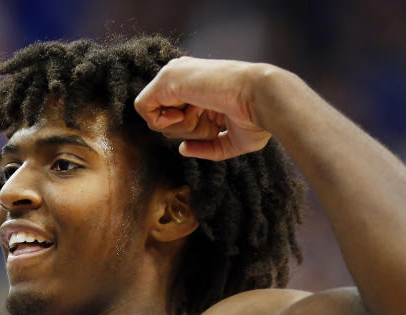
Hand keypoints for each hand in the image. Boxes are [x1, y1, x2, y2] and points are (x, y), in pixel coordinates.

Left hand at [134, 57, 271, 161]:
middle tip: (210, 121)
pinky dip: (161, 121)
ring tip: (204, 113)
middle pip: (163, 116)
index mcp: (199, 85)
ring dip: (179, 128)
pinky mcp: (166, 78)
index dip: (190, 132)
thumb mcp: (229, 141)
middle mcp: (185, 77)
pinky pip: (143, 107)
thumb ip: (205, 147)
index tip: (213, 128)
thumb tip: (182, 149)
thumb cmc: (256, 119)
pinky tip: (184, 115)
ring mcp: (175, 74)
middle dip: (185, 131)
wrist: (262, 99)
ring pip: (153, 114)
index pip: (176, 115)